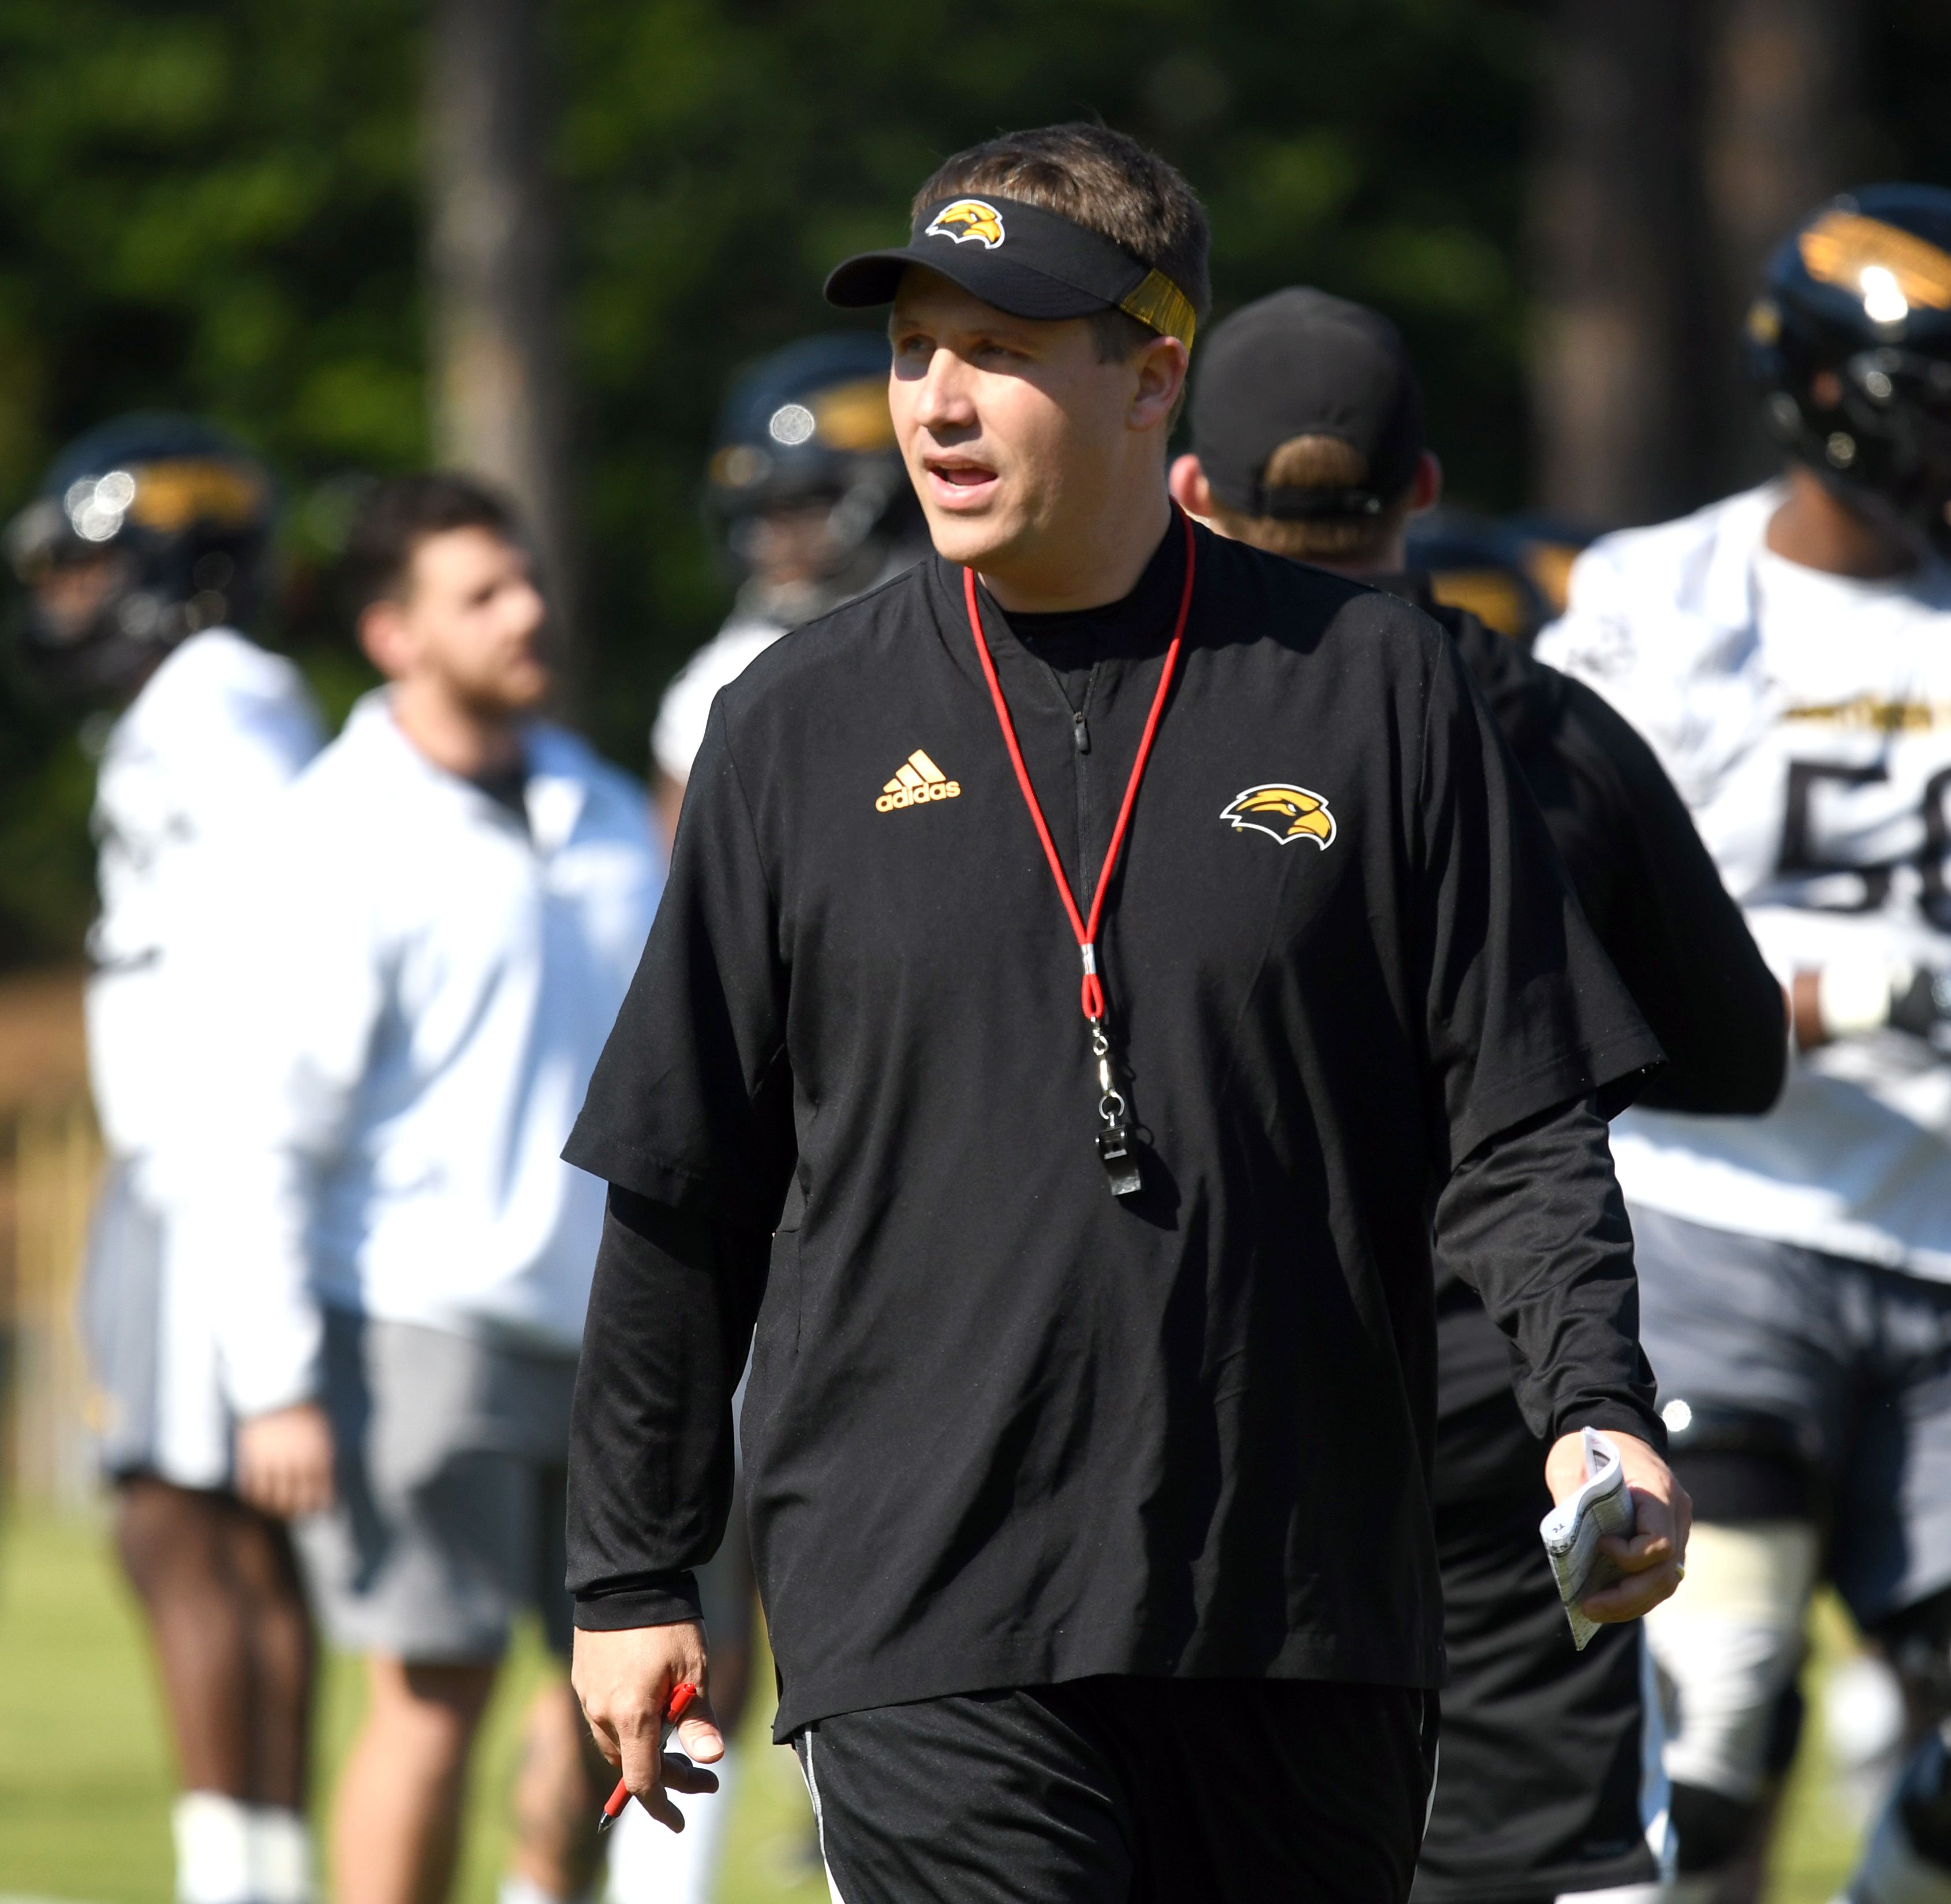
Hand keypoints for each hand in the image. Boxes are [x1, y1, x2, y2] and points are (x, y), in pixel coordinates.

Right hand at [235, 1402, 334, 1518]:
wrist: (282, 1391)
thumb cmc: (308, 1417)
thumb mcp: (325, 1439)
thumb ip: (327, 1466)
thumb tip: (327, 1498)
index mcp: (320, 1458)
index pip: (320, 1497)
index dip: (317, 1509)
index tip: (313, 1512)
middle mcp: (298, 1463)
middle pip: (295, 1502)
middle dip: (295, 1512)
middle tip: (292, 1514)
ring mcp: (274, 1461)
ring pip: (272, 1500)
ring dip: (273, 1509)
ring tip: (274, 1510)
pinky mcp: (253, 1458)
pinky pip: (251, 1488)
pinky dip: (254, 1499)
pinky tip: (256, 1500)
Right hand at [572, 1623, 722, 1831]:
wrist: (626, 1576)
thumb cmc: (668, 1621)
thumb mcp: (694, 1668)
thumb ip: (699, 1718)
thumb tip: (713, 1759)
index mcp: (631, 1715)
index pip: (643, 1781)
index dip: (663, 1805)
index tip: (682, 1821)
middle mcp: (602, 1712)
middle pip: (631, 1764)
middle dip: (668, 1775)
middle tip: (705, 1774)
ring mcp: (588, 1696)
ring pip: (616, 1743)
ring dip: (646, 1751)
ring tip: (681, 1741)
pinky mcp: (583, 1679)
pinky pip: (604, 1718)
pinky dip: (629, 1727)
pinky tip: (652, 1710)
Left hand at [1545, 1429, 1689, 1622]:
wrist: (1614, 1427)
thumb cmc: (1590, 1446)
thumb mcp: (1570, 1462)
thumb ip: (1571, 1499)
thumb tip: (1565, 1545)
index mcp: (1657, 1492)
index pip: (1659, 1542)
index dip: (1630, 1556)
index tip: (1600, 1546)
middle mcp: (1676, 1514)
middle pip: (1666, 1573)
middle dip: (1628, 1597)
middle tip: (1589, 1608)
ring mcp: (1677, 1528)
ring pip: (1666, 1581)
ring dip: (1632, 1602)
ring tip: (1594, 1610)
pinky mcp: (1668, 1537)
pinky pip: (1660, 1573)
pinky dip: (1637, 1590)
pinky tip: (1609, 1599)